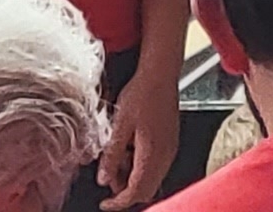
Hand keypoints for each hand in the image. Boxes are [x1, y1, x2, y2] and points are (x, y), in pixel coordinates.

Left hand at [99, 54, 182, 210]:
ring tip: (116, 156)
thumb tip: (103, 178)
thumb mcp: (119, 125)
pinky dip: (140, 164)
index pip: (136, 191)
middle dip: (125, 189)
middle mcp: (165, 156)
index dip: (119, 202)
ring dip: (132, 175)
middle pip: (146, 189)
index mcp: (152, 154)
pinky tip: (128, 148)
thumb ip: (112, 154)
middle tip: (107, 176)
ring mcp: (169, 149)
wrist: (161, 74)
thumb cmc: (142, 93)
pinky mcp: (169, 142)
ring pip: (151, 177)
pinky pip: (155, 164)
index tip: (105, 204)